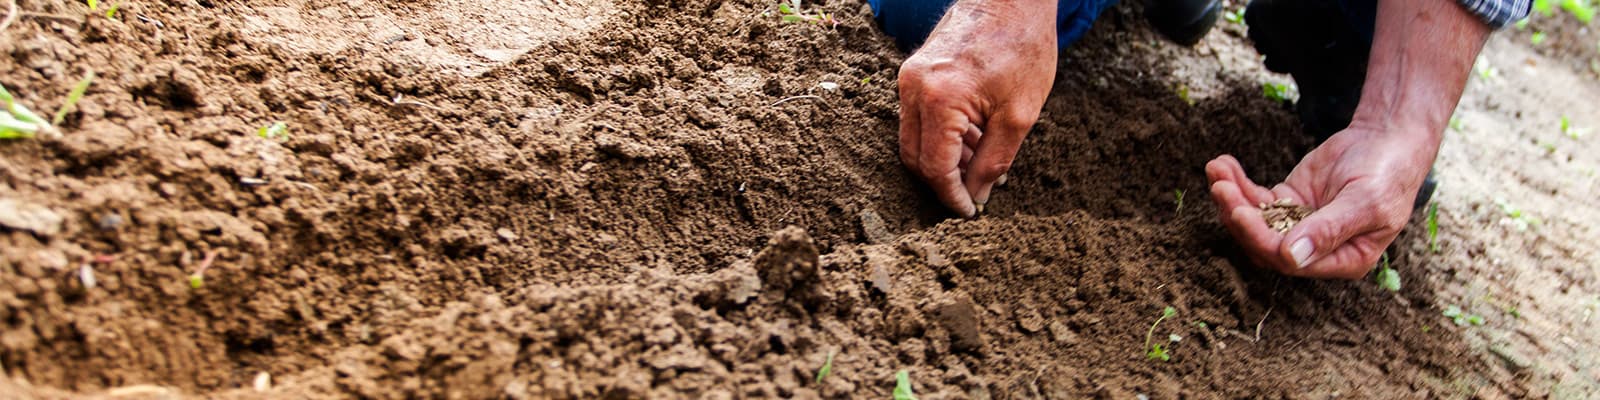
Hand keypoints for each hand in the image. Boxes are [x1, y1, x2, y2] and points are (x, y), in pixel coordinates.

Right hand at [896, 0, 1057, 216]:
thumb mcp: (1019, 114)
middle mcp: (914, 89)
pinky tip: (972, 137)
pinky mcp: (913, 71)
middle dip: (942, 181)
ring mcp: (909, 78)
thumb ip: (994, 161)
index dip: (951, 196)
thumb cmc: (1023, 46)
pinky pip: (918, 117)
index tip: (969, 211)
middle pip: (914, 157)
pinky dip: (940, 135)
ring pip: (913, 138)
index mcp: (940, 100)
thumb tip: (977, 195)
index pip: (934, 168)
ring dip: (943, 158)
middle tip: (974, 193)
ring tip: (981, 161)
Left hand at [1205, 124, 1435, 278]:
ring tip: (1216, 170)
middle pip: (1264, 243)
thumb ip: (1329, 230)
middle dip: (1238, 216)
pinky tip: (1222, 164)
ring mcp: (1298, 225)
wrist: (1388, 139)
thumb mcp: (1366, 202)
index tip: (1240, 212)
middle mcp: (1316, 249)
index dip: (1261, 239)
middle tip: (1220, 187)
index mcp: (1343, 260)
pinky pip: (1255, 198)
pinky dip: (1237, 183)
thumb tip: (1292, 257)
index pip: (1290, 261)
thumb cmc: (1387, 174)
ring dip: (1231, 198)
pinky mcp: (1287, 201)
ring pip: (1255, 221)